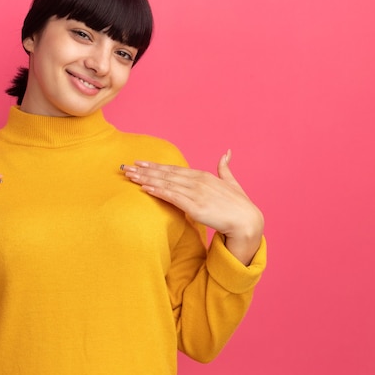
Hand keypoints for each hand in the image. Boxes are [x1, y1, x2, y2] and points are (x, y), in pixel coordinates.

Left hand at [122, 151, 262, 264]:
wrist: (248, 222)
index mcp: (203, 176)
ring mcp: (196, 194)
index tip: (140, 163)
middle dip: (144, 171)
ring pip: (166, 184)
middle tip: (126, 167)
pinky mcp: (195, 207)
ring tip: (130, 176)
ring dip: (146, 179)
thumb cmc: (239, 205)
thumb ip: (225, 167)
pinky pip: (172, 197)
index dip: (155, 166)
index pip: (174, 169)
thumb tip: (226, 152)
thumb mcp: (231, 182)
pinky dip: (157, 191)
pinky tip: (144, 189)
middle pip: (166, 174)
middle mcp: (198, 182)